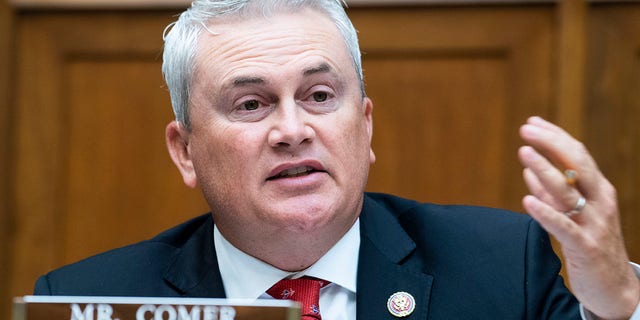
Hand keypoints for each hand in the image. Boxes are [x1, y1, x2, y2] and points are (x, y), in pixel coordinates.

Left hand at [518, 116, 638, 318]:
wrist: (616, 289)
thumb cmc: (592, 247)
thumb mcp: (575, 214)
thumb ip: (553, 194)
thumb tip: (529, 171)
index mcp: (600, 191)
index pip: (578, 155)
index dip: (555, 137)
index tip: (532, 122)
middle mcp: (601, 202)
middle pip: (578, 164)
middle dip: (551, 143)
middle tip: (525, 129)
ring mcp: (594, 224)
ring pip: (568, 191)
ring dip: (544, 169)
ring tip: (523, 152)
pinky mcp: (585, 247)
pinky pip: (563, 226)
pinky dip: (545, 212)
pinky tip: (527, 200)